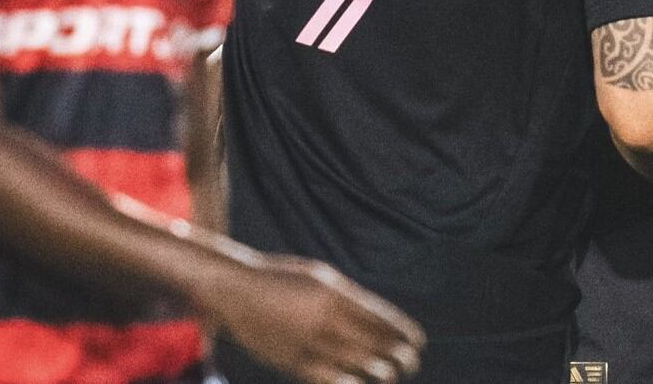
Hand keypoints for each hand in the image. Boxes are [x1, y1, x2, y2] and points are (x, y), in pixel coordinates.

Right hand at [206, 255, 424, 383]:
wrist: (234, 290)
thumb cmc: (284, 279)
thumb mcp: (322, 278)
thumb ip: (349, 299)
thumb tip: (380, 322)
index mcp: (334, 293)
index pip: (379, 318)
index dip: (402, 333)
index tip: (418, 342)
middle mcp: (322, 318)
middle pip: (371, 343)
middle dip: (397, 356)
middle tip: (412, 363)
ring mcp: (305, 342)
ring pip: (353, 364)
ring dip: (377, 371)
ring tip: (391, 373)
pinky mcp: (289, 361)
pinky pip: (325, 378)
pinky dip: (346, 382)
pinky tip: (358, 382)